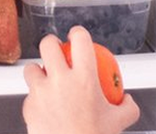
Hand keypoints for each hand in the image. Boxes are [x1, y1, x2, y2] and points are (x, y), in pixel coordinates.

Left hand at [22, 26, 140, 133]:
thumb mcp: (119, 123)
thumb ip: (127, 107)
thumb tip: (127, 100)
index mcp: (84, 78)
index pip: (80, 40)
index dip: (78, 33)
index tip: (78, 36)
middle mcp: (59, 80)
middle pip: (47, 45)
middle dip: (51, 43)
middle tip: (55, 49)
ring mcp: (40, 92)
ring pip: (30, 68)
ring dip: (37, 70)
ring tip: (44, 78)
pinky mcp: (27, 107)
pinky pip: (28, 95)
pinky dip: (35, 97)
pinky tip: (44, 106)